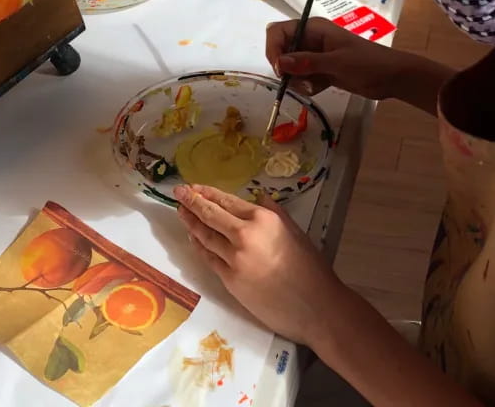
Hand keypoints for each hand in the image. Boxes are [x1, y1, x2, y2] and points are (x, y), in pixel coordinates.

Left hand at [174, 184, 345, 347]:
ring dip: (190, 223)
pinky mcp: (229, 280)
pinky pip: (208, 258)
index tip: (193, 187)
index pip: (226, 200)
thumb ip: (273, 211)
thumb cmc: (311, 268)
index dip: (206, 193)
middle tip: (178, 193)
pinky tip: (193, 238)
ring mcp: (234, 258)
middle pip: (209, 214)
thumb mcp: (294, 230)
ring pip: (204, 236)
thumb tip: (256, 196)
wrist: (316, 307)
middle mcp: (245, 234)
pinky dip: (198, 246)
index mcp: (263, 218)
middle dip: (191, 202)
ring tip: (181, 213)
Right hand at [265, 17, 401, 98]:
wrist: (392, 77)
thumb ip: (307, 62)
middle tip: (301, 80)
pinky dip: (308, 85)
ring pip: (290, 68)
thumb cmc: (368, 64)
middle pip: (281, 51)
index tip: (280, 70)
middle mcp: (310, 40)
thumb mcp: (337, 62)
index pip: (278, 32)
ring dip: (298, 80)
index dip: (273, 49)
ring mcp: (314, 55)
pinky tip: (323, 87)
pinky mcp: (319, 70)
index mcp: (313, 28)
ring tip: (316, 85)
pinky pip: (302, 78)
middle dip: (286, 69)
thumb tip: (279, 63)